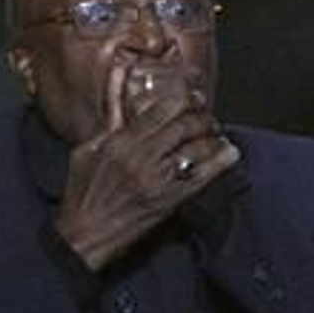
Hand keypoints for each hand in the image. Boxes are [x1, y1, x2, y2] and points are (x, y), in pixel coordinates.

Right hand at [53, 62, 241, 270]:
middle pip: (183, 127)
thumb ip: (109, 116)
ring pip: (196, 148)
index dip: (184, 100)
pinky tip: (230, 153)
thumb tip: (118, 77)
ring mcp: (157, 180)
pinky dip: (219, 162)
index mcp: (120, 142)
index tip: (194, 97)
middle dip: (202, 117)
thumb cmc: (83, 193)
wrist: (84, 236)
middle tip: (209, 116)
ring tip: (217, 133)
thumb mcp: (87, 150)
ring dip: (212, 137)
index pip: (160, 110)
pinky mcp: (170, 201)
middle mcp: (141, 158)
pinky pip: (202, 177)